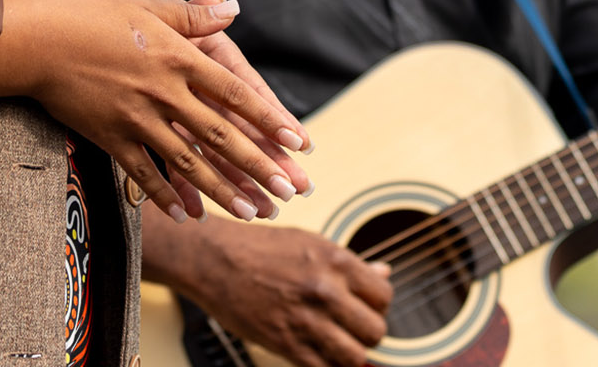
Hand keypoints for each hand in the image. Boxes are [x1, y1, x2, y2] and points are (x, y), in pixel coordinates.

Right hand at [0, 0, 309, 222]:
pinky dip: (165, 195)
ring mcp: (137, 119)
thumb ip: (191, 13)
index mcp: (178, 57)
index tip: (297, 140)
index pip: (235, 92)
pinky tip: (187, 214)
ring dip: (223, 189)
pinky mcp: (110, 137)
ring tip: (252, 210)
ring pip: (189, 162)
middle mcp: (164, 92)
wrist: (35, 41)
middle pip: (220, 135)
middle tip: (289, 190)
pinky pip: (143, 173)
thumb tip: (231, 6)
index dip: (268, 118)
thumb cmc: (87, 13)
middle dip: (258, 165)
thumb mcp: (144, 3)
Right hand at [144, 212, 393, 366]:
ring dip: (351, 354)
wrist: (214, 260)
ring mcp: (306, 320)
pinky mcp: (286, 344)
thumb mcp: (310, 243)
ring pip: (355, 357)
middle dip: (368, 332)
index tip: (365, 306)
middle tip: (352, 328)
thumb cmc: (258, 247)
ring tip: (338, 344)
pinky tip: (320, 354)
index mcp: (335, 260)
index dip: (377, 304)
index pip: (383, 295)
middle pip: (375, 330)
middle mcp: (325, 290)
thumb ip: (349, 263)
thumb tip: (383, 273)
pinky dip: (327, 366)